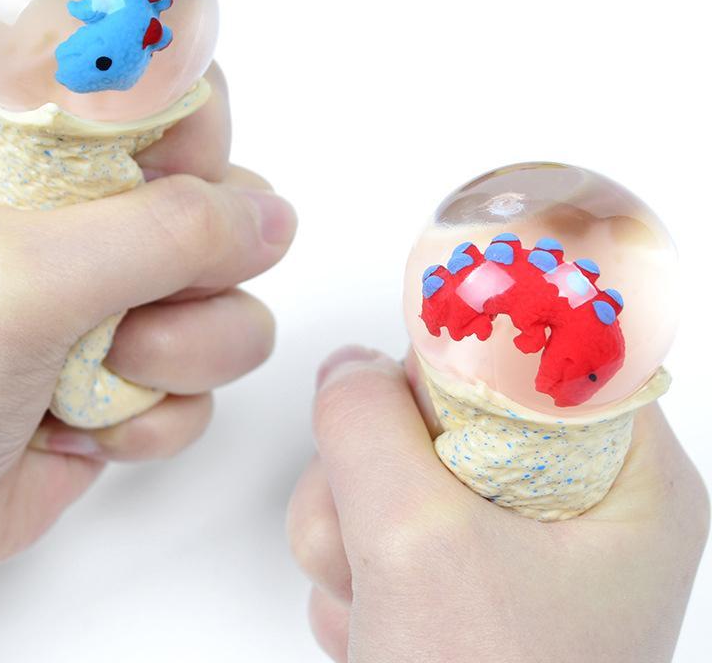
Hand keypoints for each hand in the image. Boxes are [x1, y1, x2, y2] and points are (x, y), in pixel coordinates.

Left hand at [0, 63, 295, 586]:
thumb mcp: (26, 279)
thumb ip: (162, 232)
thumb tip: (273, 220)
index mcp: (48, 157)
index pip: (171, 105)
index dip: (195, 148)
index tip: (175, 196)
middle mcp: (98, 222)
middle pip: (228, 210)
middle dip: (198, 273)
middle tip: (127, 301)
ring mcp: (127, 302)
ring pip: (234, 306)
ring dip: (181, 356)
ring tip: (103, 375)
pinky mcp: (145, 376)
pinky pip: (211, 384)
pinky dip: (158, 416)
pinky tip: (91, 429)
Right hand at [288, 346, 708, 662]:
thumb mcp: (418, 543)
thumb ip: (368, 424)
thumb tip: (346, 367)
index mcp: (627, 483)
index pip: (548, 351)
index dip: (465, 351)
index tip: (406, 390)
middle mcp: (577, 507)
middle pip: (453, 406)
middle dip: (382, 467)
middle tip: (378, 538)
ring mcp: (513, 546)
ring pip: (402, 464)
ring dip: (353, 526)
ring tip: (370, 605)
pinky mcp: (461, 576)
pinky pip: (386, 518)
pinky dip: (357, 564)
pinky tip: (371, 623)